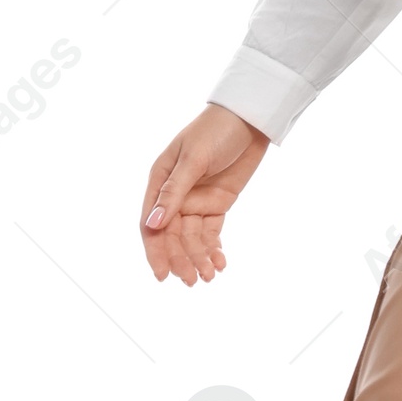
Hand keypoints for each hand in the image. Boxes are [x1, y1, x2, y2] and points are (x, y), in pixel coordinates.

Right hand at [140, 104, 268, 284]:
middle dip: (181, 259)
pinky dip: (213, 248)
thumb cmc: (215, 131)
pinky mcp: (217, 204)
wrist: (249, 119)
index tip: (162, 275)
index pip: (152, 224)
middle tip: (192, 280)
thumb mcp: (193, 160)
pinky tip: (220, 263)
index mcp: (159, 181)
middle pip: (172, 236)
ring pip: (191, 239)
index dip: (155, 251)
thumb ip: (174, 192)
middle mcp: (175, 195)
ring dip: (198, 258)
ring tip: (210, 276)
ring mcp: (196, 201)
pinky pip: (210, 232)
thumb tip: (153, 224)